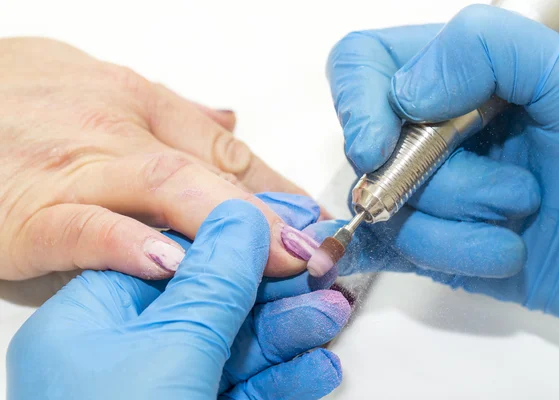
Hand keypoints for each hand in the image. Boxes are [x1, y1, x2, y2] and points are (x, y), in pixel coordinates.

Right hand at [0, 37, 317, 279]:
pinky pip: (86, 228)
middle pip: (207, 172)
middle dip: (268, 216)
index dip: (280, 191)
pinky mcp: (27, 214)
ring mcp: (75, 172)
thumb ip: (174, 113)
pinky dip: (131, 246)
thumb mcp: (106, 88)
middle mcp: (118, 134)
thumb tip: (230, 122)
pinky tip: (172, 267)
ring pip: (163, 189)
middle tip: (315, 253)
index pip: (228, 151)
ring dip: (225, 230)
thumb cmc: (24, 94)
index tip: (317, 224)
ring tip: (274, 264)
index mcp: (141, 106)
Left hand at [7, 198, 348, 399]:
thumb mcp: (175, 346)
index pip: (178, 253)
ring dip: (290, 332)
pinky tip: (318, 369)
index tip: (288, 222)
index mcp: (95, 319)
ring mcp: (163, 389)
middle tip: (323, 271)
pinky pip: (245, 392)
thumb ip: (216, 277)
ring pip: (237, 348)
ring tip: (333, 313)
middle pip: (216, 301)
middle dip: (276, 290)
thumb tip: (243, 215)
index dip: (237, 236)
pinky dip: (284, 381)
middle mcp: (125, 352)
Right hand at [316, 5, 558, 328]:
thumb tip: (403, 93)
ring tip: (518, 226)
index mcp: (462, 76)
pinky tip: (475, 254)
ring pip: (385, 208)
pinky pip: (392, 253)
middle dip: (435, 180)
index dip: (357, 100)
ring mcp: (432, 189)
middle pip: (370, 150)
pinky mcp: (436, 241)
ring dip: (454, 227)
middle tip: (507, 193)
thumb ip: (487, 49)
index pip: (366, 64)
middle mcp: (437, 129)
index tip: (376, 145)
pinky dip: (432, 255)